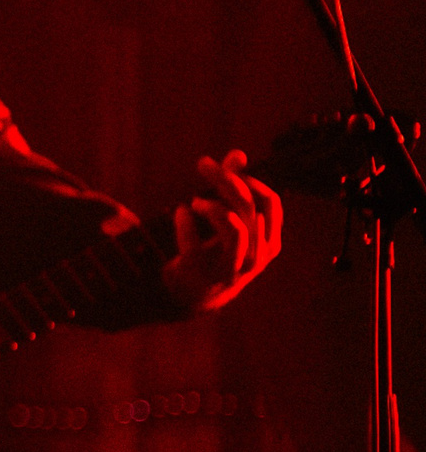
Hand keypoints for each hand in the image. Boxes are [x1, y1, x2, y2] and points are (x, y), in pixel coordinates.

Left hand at [161, 149, 283, 313]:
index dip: (250, 180)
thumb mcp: (229, 221)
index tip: (229, 167)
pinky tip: (180, 212)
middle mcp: (256, 258)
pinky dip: (186, 226)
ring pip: (235, 231)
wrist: (195, 297)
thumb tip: (238, 154)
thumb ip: (234, 188)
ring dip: (214, 208)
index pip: (270, 203)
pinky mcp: (202, 277)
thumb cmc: (216, 252)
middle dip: (225, 181)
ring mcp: (231, 271)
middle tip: (203, 164)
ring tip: (195, 201)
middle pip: (248, 210)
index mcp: (268, 242)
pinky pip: (195, 250)